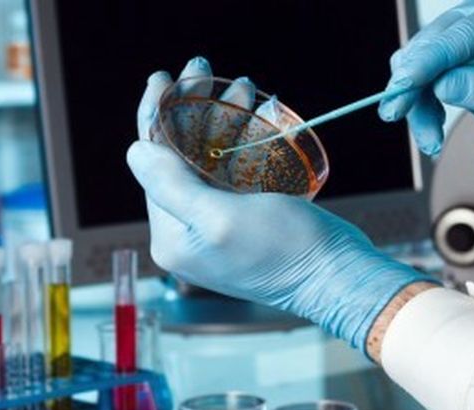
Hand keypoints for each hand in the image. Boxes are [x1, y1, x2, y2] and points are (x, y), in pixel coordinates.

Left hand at [130, 57, 429, 352]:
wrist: (339, 277)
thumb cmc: (284, 250)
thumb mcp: (220, 218)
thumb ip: (172, 187)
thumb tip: (134, 151)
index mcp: (172, 236)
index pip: (153, 164)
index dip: (154, 116)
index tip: (162, 77)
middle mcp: (188, 232)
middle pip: (180, 156)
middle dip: (194, 109)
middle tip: (204, 69)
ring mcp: (217, 225)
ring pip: (210, 157)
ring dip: (223, 118)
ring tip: (242, 85)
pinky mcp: (246, 218)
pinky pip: (235, 169)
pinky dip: (243, 139)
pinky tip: (257, 113)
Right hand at [378, 0, 473, 162]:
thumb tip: (444, 85)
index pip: (465, 32)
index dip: (432, 57)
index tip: (405, 82)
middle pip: (434, 42)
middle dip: (412, 80)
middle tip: (396, 112)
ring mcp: (469, 37)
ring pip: (420, 62)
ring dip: (415, 101)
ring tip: (429, 139)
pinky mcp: (457, 61)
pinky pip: (424, 81)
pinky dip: (421, 107)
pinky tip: (431, 133)